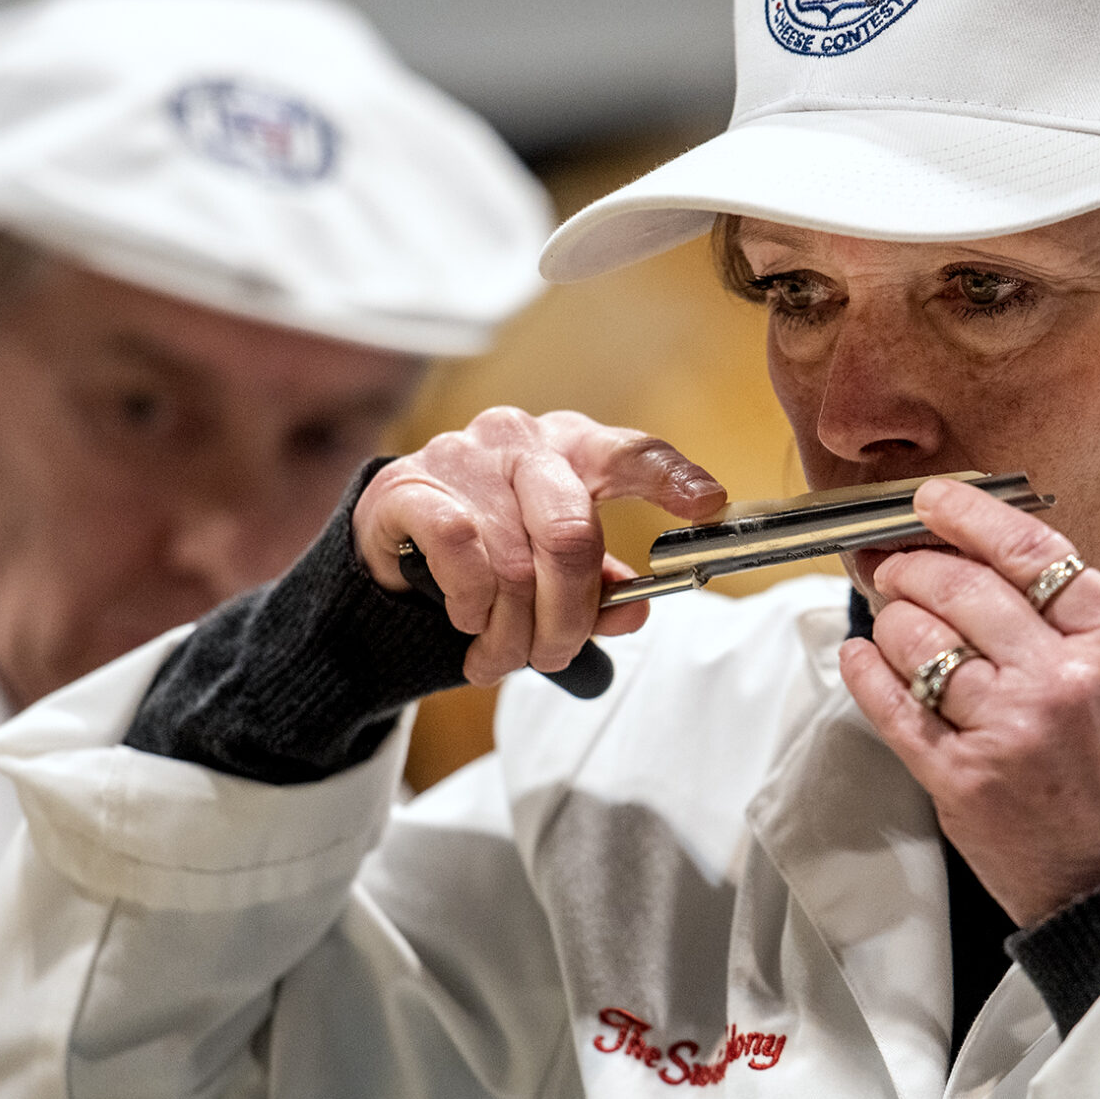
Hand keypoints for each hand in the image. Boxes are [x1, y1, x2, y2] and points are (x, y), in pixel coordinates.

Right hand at [355, 408, 725, 686]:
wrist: (391, 553)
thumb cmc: (490, 556)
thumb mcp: (556, 574)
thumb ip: (601, 591)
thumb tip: (635, 609)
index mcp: (573, 450)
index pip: (631, 454)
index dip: (672, 479)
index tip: (708, 506)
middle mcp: (522, 441)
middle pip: (572, 534)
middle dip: (567, 617)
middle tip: (555, 654)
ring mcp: (463, 456)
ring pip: (514, 563)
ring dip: (511, 633)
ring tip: (500, 657)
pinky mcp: (407, 483)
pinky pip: (459, 549)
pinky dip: (470, 604)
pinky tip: (466, 620)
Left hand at [839, 479, 1099, 927]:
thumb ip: (1071, 623)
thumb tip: (983, 564)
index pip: (1031, 551)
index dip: (969, 516)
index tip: (930, 502)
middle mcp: (1063, 680)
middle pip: (964, 588)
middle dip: (914, 566)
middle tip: (892, 565)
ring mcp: (1009, 729)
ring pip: (920, 641)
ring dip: (891, 620)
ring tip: (889, 619)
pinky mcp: (962, 777)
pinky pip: (894, 706)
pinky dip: (865, 672)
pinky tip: (859, 656)